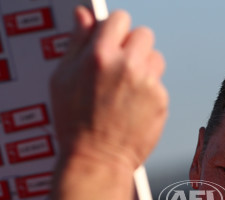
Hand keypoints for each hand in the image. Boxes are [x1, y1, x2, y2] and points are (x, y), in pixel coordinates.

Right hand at [50, 7, 167, 171]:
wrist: (98, 160)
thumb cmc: (74, 122)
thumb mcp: (62, 78)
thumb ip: (76, 41)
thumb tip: (85, 14)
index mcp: (99, 55)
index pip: (120, 19)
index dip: (115, 30)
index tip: (111, 42)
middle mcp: (126, 66)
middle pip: (143, 35)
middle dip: (132, 47)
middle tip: (119, 68)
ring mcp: (148, 84)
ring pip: (155, 58)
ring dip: (144, 68)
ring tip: (126, 91)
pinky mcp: (161, 101)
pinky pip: (159, 85)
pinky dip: (149, 93)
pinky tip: (133, 109)